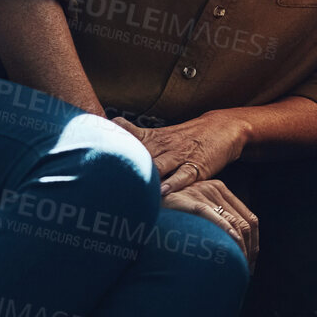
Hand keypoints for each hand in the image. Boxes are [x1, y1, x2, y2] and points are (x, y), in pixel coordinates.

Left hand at [113, 112, 248, 194]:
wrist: (223, 127)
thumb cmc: (186, 135)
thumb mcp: (160, 132)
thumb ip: (134, 133)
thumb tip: (108, 126)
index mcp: (153, 138)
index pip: (128, 142)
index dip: (112, 148)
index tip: (93, 155)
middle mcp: (165, 146)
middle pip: (141, 156)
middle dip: (125, 167)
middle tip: (106, 181)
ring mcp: (181, 156)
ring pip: (160, 166)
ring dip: (147, 177)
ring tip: (133, 188)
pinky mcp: (198, 166)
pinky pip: (184, 175)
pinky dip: (174, 183)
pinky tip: (163, 191)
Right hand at [162, 178, 258, 269]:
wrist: (144, 197)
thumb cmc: (169, 210)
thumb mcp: (196, 208)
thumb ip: (214, 218)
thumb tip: (233, 244)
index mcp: (220, 190)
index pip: (249, 218)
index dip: (254, 241)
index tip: (251, 260)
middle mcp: (215, 189)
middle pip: (245, 222)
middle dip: (249, 248)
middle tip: (245, 268)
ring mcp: (203, 193)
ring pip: (234, 222)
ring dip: (240, 247)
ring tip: (238, 266)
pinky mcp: (190, 201)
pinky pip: (213, 216)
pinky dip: (226, 230)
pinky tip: (233, 242)